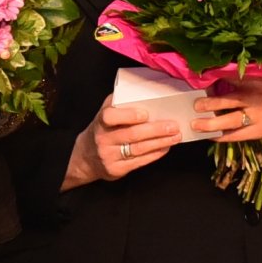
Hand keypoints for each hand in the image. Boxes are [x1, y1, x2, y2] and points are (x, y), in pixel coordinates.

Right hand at [61, 97, 180, 189]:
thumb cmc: (103, 129)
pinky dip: (155, 154)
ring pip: (138, 149)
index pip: (110, 116)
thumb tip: (149, 93)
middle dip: (156, 130)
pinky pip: (139, 161)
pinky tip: (165, 147)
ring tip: (175, 136)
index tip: (146, 114)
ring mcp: (108, 156)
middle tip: (173, 126)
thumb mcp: (105, 113)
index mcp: (100, 121)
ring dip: (160, 142)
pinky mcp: (116, 169)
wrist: (86, 156)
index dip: (129, 115)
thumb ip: (121, 103)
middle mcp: (102, 139)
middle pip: (131, 134)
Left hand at [193, 75, 261, 142]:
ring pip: (230, 120)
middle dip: (209, 102)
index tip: (199, 77)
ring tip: (196, 124)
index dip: (214, 77)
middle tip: (194, 104)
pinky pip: (238, 135)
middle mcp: (254, 97)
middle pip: (227, 99)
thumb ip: (252, 76)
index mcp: (256, 82)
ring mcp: (256, 115)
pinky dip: (224, 137)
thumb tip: (228, 71)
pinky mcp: (259, 130)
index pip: (231, 76)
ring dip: (211, 123)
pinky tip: (212, 138)